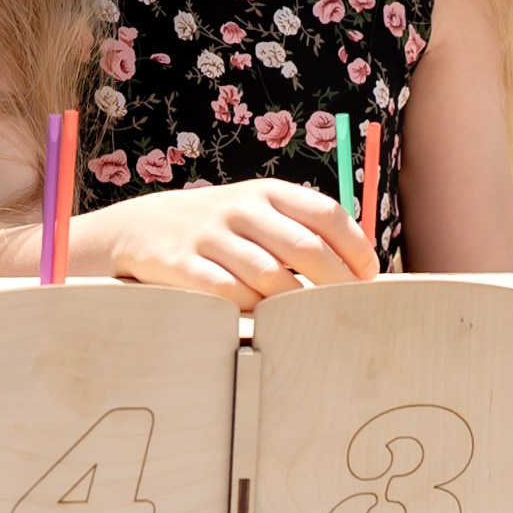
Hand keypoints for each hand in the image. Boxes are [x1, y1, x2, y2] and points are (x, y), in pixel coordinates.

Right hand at [93, 178, 376, 308]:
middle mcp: (242, 208)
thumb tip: (359, 267)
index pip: (325, 213)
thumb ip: (300, 228)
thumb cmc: (219, 227)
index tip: (369, 276)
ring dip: (294, 303)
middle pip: (303, 247)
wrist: (143, 227)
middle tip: (350, 308)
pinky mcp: (183, 264)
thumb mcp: (257, 211)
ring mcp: (211, 235)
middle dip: (335, 282)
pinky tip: (261, 318)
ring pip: (269, 275)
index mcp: (267, 192)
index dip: (354, 246)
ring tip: (307, 319)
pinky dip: (250, 309)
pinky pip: (228, 293)